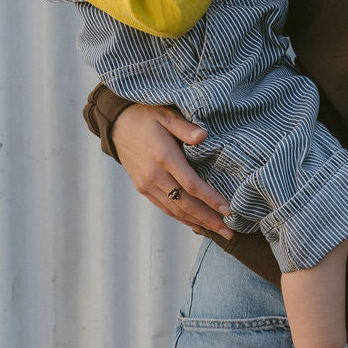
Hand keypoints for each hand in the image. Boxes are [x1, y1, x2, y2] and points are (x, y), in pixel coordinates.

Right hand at [112, 102, 232, 237]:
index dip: (211, 200)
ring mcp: (147, 184)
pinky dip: (182, 219)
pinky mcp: (143, 188)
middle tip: (230, 233)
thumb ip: (185, 127)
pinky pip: (165, 208)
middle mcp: (154, 175)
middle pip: (185, 204)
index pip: (192, 185)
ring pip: (175, 210)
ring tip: (219, 232)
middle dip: (209, 220)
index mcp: (164, 157)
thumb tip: (203, 136)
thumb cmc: (146, 115)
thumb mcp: (167, 115)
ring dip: (198, 223)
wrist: (117, 124)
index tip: (229, 211)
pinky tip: (196, 225)